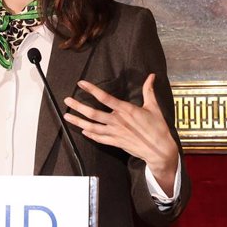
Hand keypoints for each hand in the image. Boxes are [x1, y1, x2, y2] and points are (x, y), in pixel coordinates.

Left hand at [63, 74, 178, 194]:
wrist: (160, 150)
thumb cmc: (157, 127)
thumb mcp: (153, 107)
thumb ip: (148, 91)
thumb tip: (152, 76)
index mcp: (125, 110)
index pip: (104, 98)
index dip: (92, 90)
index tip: (81, 84)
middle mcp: (117, 121)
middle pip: (93, 113)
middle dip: (78, 106)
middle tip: (67, 100)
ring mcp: (115, 133)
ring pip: (92, 127)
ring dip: (78, 122)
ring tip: (67, 117)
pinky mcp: (115, 142)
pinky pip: (99, 138)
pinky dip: (90, 135)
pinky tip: (83, 131)